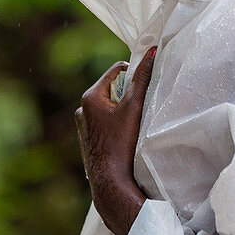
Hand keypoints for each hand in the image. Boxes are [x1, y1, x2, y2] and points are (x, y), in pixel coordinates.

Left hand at [75, 46, 156, 234]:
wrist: (110, 182)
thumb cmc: (122, 143)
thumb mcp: (135, 107)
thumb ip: (143, 78)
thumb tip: (152, 51)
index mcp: (90, 96)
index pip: (117, 70)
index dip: (134, 75)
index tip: (146, 87)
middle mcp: (82, 109)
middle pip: (113, 88)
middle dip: (128, 94)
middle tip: (141, 107)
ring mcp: (83, 125)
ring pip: (109, 106)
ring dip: (122, 109)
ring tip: (134, 123)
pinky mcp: (88, 138)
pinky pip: (105, 121)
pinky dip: (116, 123)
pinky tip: (125, 136)